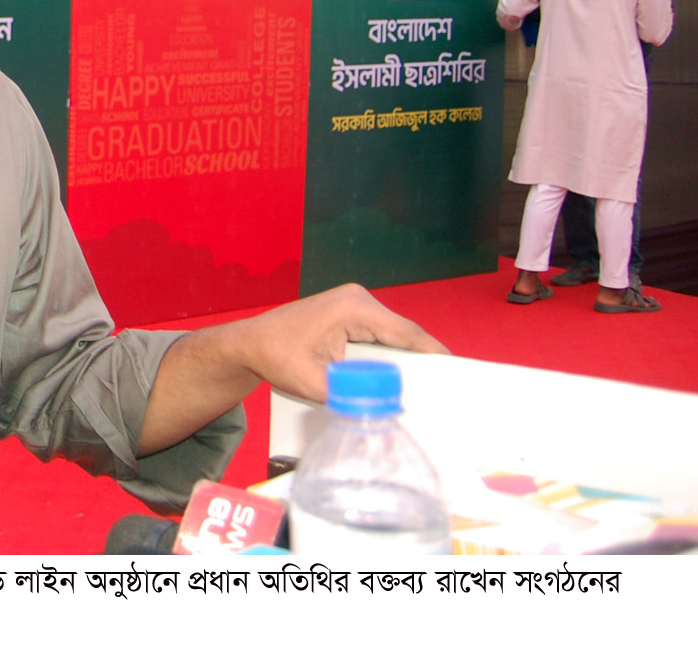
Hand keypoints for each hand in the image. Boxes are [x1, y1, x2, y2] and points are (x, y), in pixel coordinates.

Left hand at [224, 283, 449, 403]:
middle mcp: (358, 299)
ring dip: (407, 357)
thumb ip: (352, 395)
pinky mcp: (351, 311)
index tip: (458, 375)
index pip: (406, 333)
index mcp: (352, 309)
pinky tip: (399, 374)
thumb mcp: (315, 384)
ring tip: (427, 386)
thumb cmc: (276, 358)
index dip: (434, 354)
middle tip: (445, 390)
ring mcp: (355, 302)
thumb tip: (386, 409)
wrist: (251, 343)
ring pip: (395, 334)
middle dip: (423, 360)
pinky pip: (381, 333)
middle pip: (404, 333)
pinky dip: (391, 352)